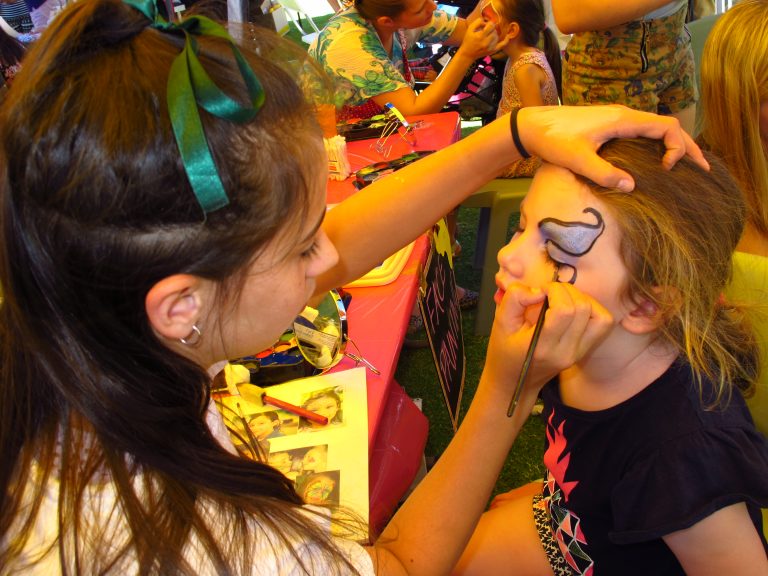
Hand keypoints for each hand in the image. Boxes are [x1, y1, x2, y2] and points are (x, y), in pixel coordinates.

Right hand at [456, 19, 509, 60]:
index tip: (485, 25)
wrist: (468, 54)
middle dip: (491, 29)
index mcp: (480, 36)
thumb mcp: (470, 29)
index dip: (489, 23)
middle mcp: (486, 42)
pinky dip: (506, 40)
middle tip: (486, 31)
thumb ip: (478, 22)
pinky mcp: (493, 51)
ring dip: (494, 34)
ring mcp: (490, 47)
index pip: (491, 25)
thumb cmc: (468, 40)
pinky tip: (508, 36)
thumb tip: (486, 21)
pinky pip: (502, 45)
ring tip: (488, 36)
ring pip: (497, 36)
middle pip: (494, 31)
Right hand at [484, 282, 612, 394]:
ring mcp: (578, 352)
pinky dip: (592, 309)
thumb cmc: (503, 351)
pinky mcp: (584, 350)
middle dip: (567, 290)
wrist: (514, 382)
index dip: (555, 291)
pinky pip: (602, 324)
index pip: (564, 311)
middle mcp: (566, 351)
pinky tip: (572, 308)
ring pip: (601, 316)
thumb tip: (539, 289)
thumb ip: (515, 298)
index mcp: (542, 347)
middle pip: (583, 309)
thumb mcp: (500, 321)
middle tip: (550, 292)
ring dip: (582, 299)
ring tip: (563, 299)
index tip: (541, 290)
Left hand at [517, 105, 708, 192]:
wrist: (532, 126)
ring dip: (673, 146)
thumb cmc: (553, 140)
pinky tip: (656, 163)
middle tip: (704, 170)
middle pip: (667, 127)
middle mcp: (624, 116)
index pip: (667, 127)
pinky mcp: (608, 127)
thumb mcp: (577, 159)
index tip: (669, 169)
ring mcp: (617, 120)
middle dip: (687, 147)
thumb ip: (604, 173)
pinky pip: (641, 134)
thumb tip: (633, 187)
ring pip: (655, 130)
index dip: (679, 147)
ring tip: (686, 167)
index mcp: (623, 120)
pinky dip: (656, 146)